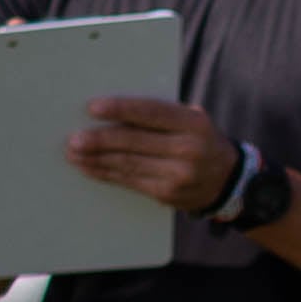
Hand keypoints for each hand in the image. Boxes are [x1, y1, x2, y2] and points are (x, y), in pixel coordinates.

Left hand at [69, 94, 240, 216]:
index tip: (93, 108)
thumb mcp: (191, 120)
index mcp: (192, 123)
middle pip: (134, 142)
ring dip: (96, 159)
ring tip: (73, 153)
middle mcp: (187, 149)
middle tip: (74, 138)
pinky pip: (130, 181)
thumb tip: (112, 111)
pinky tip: (89, 168)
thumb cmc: (199, 140)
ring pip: (128, 164)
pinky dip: (105, 174)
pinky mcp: (166, 193)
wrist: (227, 179)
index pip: (151, 112)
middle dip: (100, 140)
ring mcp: (178, 175)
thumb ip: (161, 114)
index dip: (121, 110)